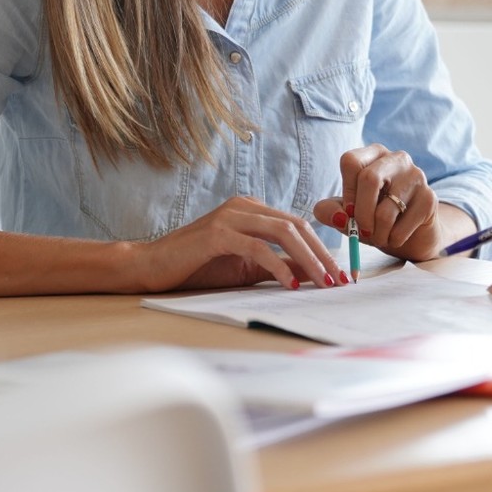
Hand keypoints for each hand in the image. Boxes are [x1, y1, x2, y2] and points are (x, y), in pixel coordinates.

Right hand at [140, 196, 343, 292]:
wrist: (151, 266)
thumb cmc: (196, 267)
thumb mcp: (245, 267)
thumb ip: (276, 265)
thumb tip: (312, 273)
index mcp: (252, 210)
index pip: (298, 225)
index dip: (323, 248)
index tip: (340, 275)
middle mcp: (244, 207)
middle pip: (297, 225)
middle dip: (323, 254)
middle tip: (340, 281)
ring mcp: (230, 217)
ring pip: (283, 233)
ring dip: (309, 259)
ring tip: (323, 283)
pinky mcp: (217, 233)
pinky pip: (257, 247)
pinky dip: (278, 265)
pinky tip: (290, 284)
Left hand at [313, 144, 442, 260]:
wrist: (410, 234)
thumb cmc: (375, 217)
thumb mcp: (348, 214)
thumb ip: (331, 211)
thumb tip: (325, 213)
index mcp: (373, 154)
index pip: (351, 161)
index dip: (346, 191)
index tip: (349, 212)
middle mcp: (397, 158)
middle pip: (369, 179)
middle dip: (361, 215)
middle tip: (361, 232)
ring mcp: (416, 176)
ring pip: (386, 210)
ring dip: (377, 233)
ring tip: (378, 238)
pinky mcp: (430, 198)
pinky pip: (402, 226)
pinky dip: (393, 239)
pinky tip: (395, 237)